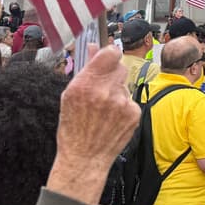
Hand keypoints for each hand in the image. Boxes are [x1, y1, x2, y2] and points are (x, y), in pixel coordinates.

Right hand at [47, 44, 138, 204]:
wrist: (84, 158)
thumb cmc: (73, 128)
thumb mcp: (70, 95)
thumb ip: (85, 69)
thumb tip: (93, 47)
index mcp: (86, 85)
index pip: (110, 53)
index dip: (109, 54)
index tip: (107, 58)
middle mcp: (106, 92)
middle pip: (120, 67)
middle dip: (112, 75)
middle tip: (102, 88)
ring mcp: (122, 103)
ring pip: (125, 85)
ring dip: (117, 92)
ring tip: (104, 109)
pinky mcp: (134, 113)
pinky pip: (131, 100)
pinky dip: (124, 106)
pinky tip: (112, 118)